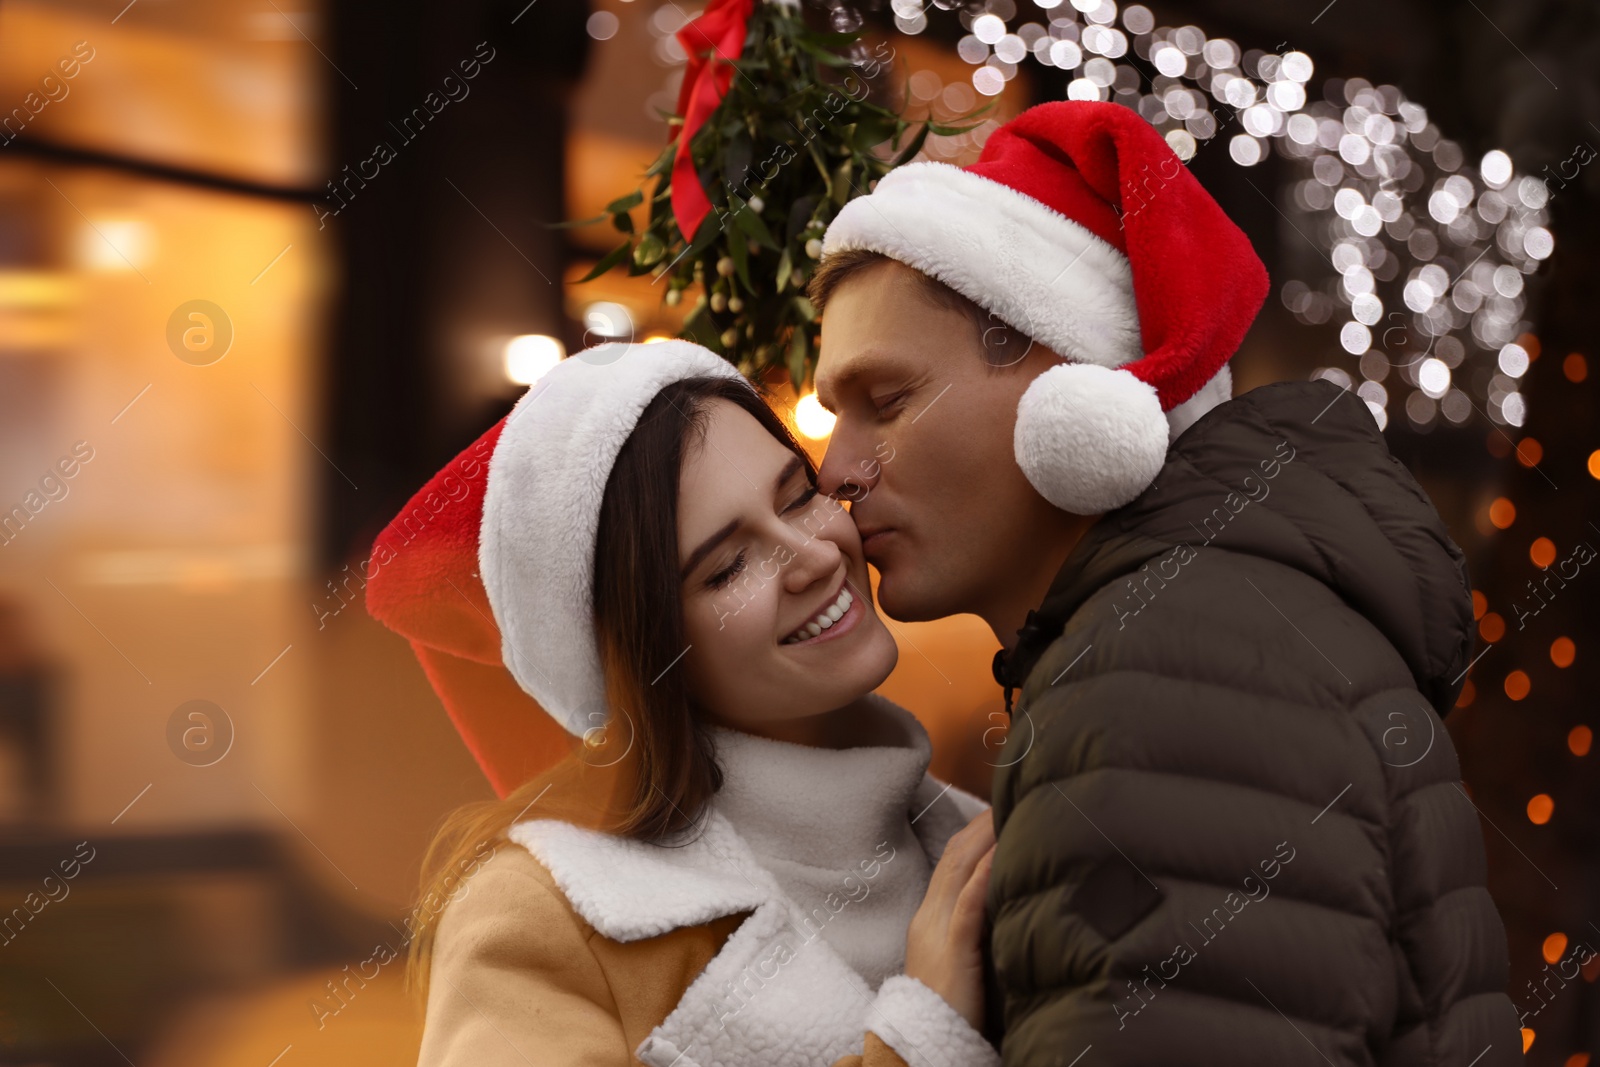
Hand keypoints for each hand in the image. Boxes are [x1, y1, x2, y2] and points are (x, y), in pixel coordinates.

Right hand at [903, 810, 995, 1031]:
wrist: (919, 1045)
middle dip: (980, 824)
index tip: (996, 810)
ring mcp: (937, 931)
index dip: (972, 834)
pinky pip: (968, 904)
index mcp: (930, 919)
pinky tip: (1002, 852)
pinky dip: (985, 874)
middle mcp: (930, 917)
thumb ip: (973, 932)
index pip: (951, 864)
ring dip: (984, 836)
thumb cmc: (947, 1009)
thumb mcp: (958, 961)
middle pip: (954, 856)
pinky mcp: (952, 949)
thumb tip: (1001, 907)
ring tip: (1008, 809)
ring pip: (958, 870)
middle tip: (1007, 796)